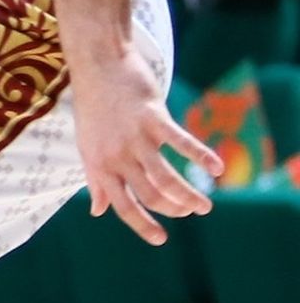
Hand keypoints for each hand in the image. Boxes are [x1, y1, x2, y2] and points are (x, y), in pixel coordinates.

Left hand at [69, 42, 222, 244]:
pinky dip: (201, 156)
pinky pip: (181, 142)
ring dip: (188, 196)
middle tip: (188, 211)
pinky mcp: (153, 117)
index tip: (161, 239)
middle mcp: (116, 155)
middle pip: (150, 194)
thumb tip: (97, 211)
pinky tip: (216, 169)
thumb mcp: (85, 145)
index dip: (142, 224)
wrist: (97, 63)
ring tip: (204, 206)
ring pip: (166, 178)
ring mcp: (135, 136)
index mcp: (99, 164)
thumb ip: (95, 179)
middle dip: (172, 209)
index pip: (122, 205)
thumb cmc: (93, 106)